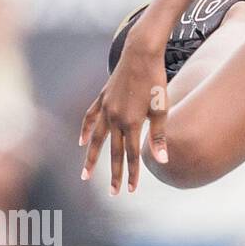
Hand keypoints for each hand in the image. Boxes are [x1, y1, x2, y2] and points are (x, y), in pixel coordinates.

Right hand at [79, 39, 169, 194]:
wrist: (141, 52)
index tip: (130, 190)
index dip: (131, 174)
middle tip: (113, 193)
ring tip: (85, 174)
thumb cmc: (156, 80)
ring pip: (97, 138)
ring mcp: (106, 107)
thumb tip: (162, 161)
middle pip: (114, 152)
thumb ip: (159, 136)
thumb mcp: (162, 109)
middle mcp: (114, 118)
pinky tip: (82, 141)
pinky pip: (90, 117)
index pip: (131, 155)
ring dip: (91, 158)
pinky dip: (86, 130)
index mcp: (130, 122)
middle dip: (113, 173)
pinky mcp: (102, 97)